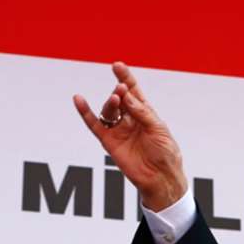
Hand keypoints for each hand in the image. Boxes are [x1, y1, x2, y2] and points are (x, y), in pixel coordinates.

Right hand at [73, 62, 186, 210]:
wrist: (160, 177)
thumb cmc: (165, 153)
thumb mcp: (158, 129)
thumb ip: (141, 112)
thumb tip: (124, 94)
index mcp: (146, 114)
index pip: (133, 92)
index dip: (126, 78)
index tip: (117, 66)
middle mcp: (131, 120)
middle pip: (120, 99)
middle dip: (119, 92)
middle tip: (120, 89)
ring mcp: (119, 130)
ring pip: (108, 110)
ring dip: (110, 103)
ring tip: (115, 99)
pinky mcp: (109, 141)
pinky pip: (94, 125)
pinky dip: (85, 112)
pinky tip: (79, 100)